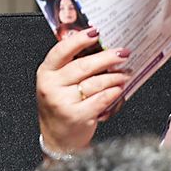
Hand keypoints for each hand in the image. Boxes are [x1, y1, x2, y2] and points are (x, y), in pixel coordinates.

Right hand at [35, 28, 132, 154]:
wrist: (58, 138)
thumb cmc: (61, 107)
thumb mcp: (57, 84)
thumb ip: (70, 66)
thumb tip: (97, 46)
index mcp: (46, 73)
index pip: (61, 51)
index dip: (79, 40)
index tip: (96, 32)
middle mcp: (51, 86)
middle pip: (82, 66)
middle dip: (107, 58)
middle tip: (122, 53)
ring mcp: (62, 102)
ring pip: (95, 82)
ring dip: (115, 76)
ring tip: (125, 74)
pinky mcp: (76, 115)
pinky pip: (101, 99)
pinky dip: (113, 92)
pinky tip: (119, 89)